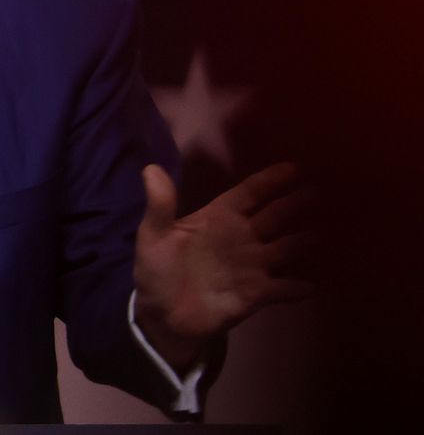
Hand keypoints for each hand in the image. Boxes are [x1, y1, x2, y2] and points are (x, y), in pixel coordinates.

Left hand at [133, 162, 313, 369]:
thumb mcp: (153, 236)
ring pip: (287, 248)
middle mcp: (242, 237)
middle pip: (276, 216)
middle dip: (297, 204)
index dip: (270, 180)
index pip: (249, 193)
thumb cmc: (157, 270)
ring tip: (332, 234)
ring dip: (306, 241)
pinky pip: (283, 288)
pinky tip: (313, 285)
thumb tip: (150, 168)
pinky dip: (298, 287)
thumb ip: (159, 205)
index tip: (296, 168)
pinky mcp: (256, 294)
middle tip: (326, 192)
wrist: (163, 316)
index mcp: (219, 217)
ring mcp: (252, 265)